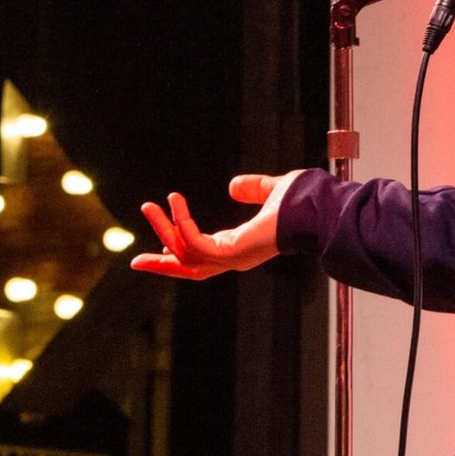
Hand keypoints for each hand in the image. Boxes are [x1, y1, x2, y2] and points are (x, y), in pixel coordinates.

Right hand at [129, 170, 303, 279]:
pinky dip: (181, 223)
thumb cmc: (303, 202)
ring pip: (185, 255)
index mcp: (240, 247)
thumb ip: (253, 188)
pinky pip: (195, 242)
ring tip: (150, 206)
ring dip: (164, 230)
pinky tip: (174, 201)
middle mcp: (234, 258)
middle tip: (135, 261)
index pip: (203, 256)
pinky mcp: (231, 252)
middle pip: (188, 269)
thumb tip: (232, 186)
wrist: (318, 207)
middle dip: (162, 264)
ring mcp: (232, 258)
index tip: (162, 243)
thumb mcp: (271, 190)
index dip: (181, 249)